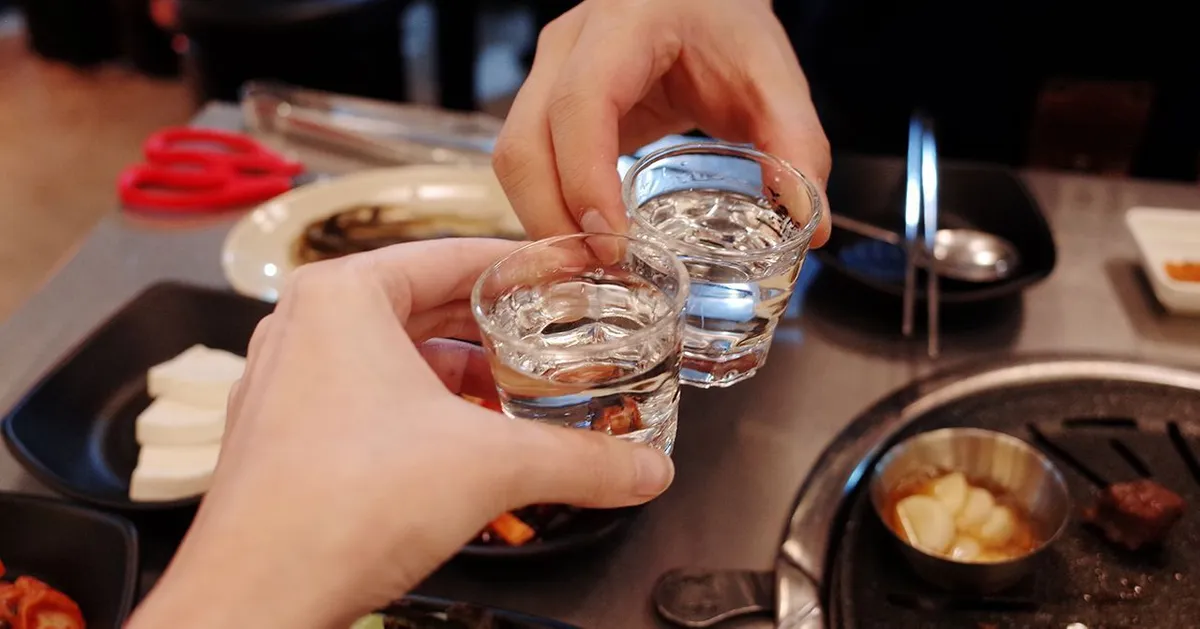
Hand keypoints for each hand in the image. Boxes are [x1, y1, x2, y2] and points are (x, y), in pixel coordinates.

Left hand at [127, 239, 674, 628]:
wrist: (259, 598)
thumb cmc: (342, 504)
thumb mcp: (491, 465)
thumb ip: (580, 460)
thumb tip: (646, 469)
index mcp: (342, 297)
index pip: (451, 256)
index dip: (521, 266)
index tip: (565, 275)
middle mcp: (304, 328)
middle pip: (423, 306)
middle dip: (494, 327)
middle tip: (555, 335)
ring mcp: (288, 383)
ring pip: (394, 358)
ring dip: (460, 375)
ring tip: (520, 393)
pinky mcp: (287, 436)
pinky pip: (367, 400)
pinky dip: (422, 412)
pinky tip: (467, 442)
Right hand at [493, 0, 830, 243]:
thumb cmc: (727, 24)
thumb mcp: (773, 78)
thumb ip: (797, 145)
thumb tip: (810, 225)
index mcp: (624, 25)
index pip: (581, 104)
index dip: (585, 179)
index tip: (613, 241)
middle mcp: (567, 46)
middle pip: (523, 143)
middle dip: (553, 219)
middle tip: (601, 272)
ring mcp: (546, 72)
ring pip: (513, 159)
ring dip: (542, 221)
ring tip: (592, 267)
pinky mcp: (544, 102)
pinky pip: (525, 163)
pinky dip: (546, 209)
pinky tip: (584, 242)